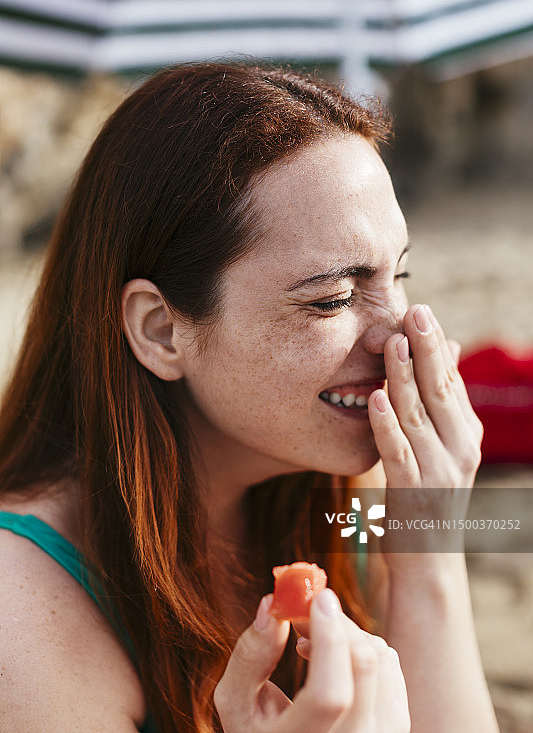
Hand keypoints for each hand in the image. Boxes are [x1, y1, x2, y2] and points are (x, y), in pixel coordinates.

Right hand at [214, 589, 409, 732]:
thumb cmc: (257, 726)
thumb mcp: (237, 701)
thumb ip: (250, 657)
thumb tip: (272, 605)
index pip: (330, 695)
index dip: (328, 639)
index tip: (317, 599)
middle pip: (362, 665)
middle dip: (335, 623)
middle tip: (303, 611)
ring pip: (381, 659)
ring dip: (348, 633)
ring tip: (309, 641)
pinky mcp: (396, 725)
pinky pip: (391, 665)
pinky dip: (363, 645)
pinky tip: (334, 657)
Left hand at [367, 305, 483, 562]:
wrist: (429, 560)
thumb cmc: (429, 495)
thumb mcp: (442, 445)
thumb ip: (442, 401)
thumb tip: (450, 348)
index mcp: (466, 433)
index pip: (451, 381)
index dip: (436, 345)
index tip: (421, 312)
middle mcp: (460, 448)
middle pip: (440, 390)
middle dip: (426, 349)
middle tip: (414, 312)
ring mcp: (439, 471)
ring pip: (418, 415)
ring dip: (404, 377)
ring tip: (392, 343)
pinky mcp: (413, 492)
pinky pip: (397, 451)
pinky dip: (385, 422)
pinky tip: (374, 396)